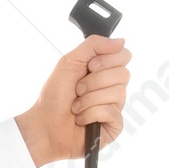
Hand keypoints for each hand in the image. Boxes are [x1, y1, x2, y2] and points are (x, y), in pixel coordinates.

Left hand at [15, 34, 130, 167]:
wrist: (44, 125)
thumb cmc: (54, 96)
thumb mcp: (70, 62)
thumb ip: (93, 45)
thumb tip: (120, 41)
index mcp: (104, 70)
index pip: (124, 56)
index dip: (108, 60)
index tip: (90, 66)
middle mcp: (112, 87)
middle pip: (123, 74)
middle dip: (95, 81)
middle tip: (78, 89)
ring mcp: (115, 107)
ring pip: (118, 93)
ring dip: (89, 99)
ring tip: (76, 106)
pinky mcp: (114, 126)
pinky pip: (111, 113)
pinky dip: (90, 114)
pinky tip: (81, 119)